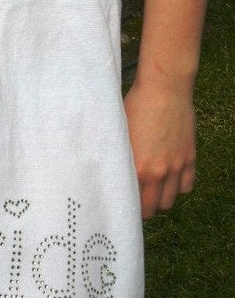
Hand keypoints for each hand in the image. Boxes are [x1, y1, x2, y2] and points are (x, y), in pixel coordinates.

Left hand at [123, 79, 195, 219]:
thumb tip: (107, 169)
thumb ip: (118, 156)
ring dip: (161, 199)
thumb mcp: (119, 132)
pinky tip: (170, 179)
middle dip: (145, 208)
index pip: (132, 201)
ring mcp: (176, 166)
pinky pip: (187, 185)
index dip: (127, 204)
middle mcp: (158, 172)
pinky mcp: (189, 157)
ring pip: (170, 200)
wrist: (164, 89)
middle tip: (138, 202)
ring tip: (153, 191)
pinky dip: (179, 187)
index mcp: (138, 167)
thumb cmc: (136, 106)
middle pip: (153, 207)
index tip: (122, 203)